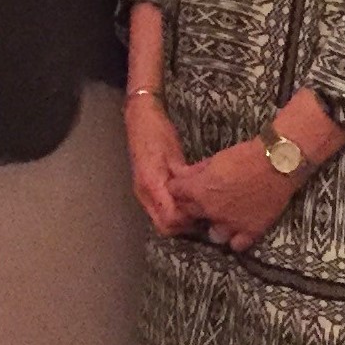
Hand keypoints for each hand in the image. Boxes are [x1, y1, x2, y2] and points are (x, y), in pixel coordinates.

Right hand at [124, 94, 197, 237]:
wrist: (138, 117)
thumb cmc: (157, 131)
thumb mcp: (173, 153)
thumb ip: (183, 176)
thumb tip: (198, 196)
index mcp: (151, 183)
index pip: (170, 218)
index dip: (189, 220)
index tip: (205, 210)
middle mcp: (144, 193)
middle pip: (164, 226)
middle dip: (185, 225)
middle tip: (204, 212)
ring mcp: (143, 192)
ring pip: (161, 221)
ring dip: (180, 219)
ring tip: (198, 206)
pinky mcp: (146, 189)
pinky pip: (160, 209)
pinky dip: (174, 210)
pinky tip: (188, 200)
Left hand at [169, 138, 300, 251]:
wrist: (278, 163)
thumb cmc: (246, 155)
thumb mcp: (215, 158)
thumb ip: (196, 171)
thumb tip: (181, 175)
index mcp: (199, 189)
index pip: (174, 193)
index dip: (178, 188)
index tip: (183, 186)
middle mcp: (211, 210)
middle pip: (189, 214)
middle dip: (191, 206)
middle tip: (202, 200)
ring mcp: (231, 224)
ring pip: (213, 235)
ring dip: (215, 226)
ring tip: (222, 217)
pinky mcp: (250, 232)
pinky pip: (236, 245)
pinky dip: (236, 238)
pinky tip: (239, 228)